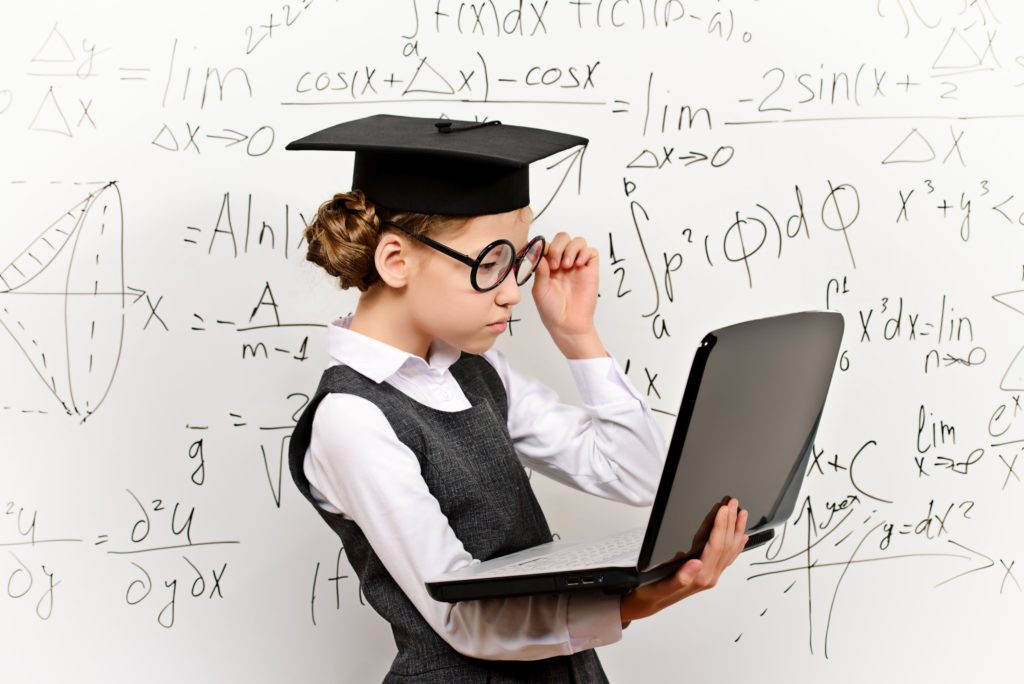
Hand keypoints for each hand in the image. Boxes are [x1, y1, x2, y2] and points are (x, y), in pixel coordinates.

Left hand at [531, 232, 598, 338]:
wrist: (568, 323)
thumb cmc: (552, 309)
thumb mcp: (539, 288)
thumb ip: (540, 269)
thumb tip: (537, 251)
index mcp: (548, 265)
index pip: (547, 244)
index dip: (544, 247)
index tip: (542, 259)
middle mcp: (563, 262)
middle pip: (563, 238)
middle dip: (557, 247)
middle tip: (555, 264)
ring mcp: (577, 265)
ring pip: (577, 241)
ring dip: (570, 249)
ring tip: (567, 266)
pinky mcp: (590, 270)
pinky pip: (591, 251)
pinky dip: (584, 253)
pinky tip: (578, 265)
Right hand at [619, 497, 748, 624]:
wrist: (648, 604)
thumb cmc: (653, 594)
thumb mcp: (660, 586)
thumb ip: (680, 578)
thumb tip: (695, 563)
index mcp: (701, 577)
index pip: (716, 546)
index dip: (721, 525)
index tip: (723, 509)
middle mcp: (709, 576)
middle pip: (726, 545)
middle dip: (731, 522)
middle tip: (733, 504)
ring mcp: (710, 575)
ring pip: (730, 550)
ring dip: (736, 530)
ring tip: (741, 514)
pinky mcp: (708, 574)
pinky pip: (727, 558)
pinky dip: (736, 545)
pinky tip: (740, 538)